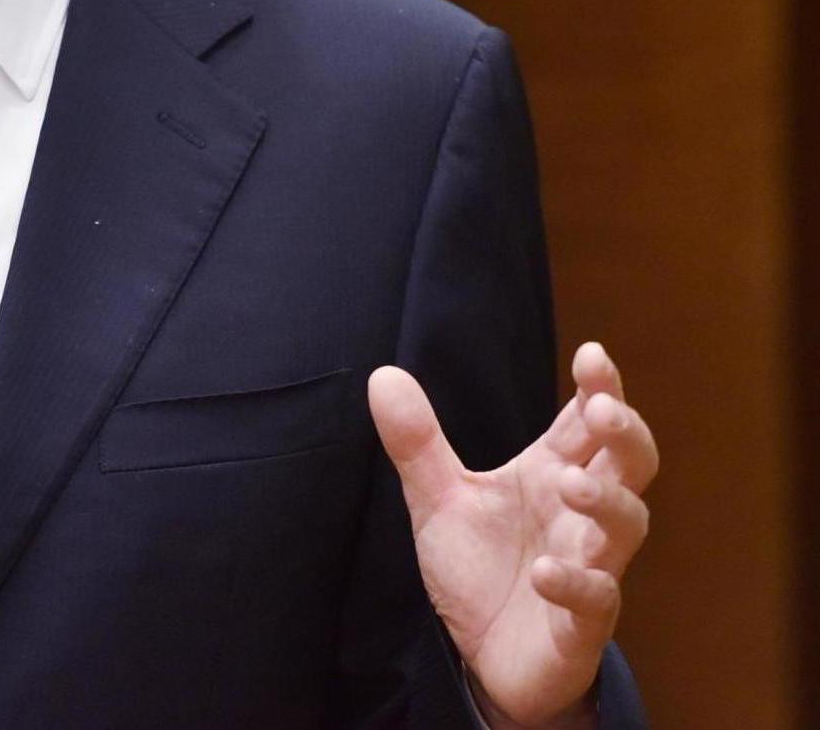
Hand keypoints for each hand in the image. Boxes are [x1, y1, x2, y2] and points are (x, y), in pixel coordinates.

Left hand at [368, 342, 656, 728]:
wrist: (481, 658)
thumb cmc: (479, 569)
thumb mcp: (438, 499)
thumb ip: (417, 442)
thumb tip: (383, 374)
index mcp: (552, 475)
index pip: (587, 423)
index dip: (600, 388)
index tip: (592, 355)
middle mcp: (580, 515)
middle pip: (630, 464)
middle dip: (626, 434)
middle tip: (602, 409)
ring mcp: (590, 567)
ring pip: (627, 526)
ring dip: (606, 501)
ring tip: (570, 483)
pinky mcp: (581, 623)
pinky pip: (596, 600)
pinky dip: (576, 583)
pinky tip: (545, 572)